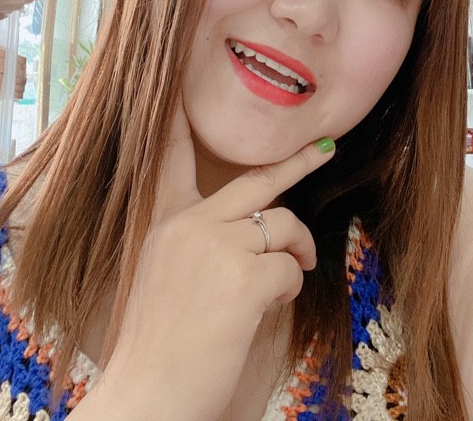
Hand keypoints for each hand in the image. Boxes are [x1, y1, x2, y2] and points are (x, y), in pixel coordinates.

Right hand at [72, 101, 334, 420]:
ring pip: (283, 226)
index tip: (183, 84)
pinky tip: (268, 307)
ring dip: (296, 252)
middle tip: (324, 150)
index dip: (177, 122)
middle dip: (298, 163)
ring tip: (289, 274)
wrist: (147, 397)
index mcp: (165, 223)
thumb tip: (258, 229)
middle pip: (257, 181)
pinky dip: (290, 287)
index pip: (170, 159)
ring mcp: (216, 247)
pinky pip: (289, 268)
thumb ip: (203, 241)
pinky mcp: (242, 278)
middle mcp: (189, 225)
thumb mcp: (167, 275)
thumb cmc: (160, 341)